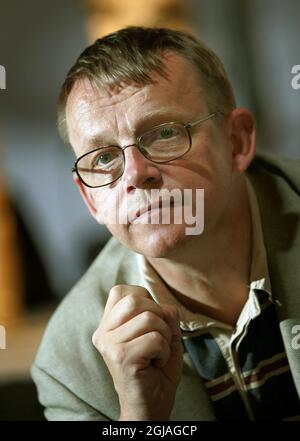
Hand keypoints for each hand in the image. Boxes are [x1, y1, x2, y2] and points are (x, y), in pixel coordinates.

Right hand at [92, 284, 182, 419]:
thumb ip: (162, 314)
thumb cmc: (156, 369)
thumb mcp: (162, 333)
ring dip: (164, 336)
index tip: (150, 323)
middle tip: (158, 339)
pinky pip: (155, 339)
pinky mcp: (121, 358)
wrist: (150, 407)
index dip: (145, 299)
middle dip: (158, 316)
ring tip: (157, 354)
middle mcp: (103, 333)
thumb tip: (165, 305)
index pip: (122, 291)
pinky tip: (156, 364)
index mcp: (107, 324)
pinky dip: (164, 351)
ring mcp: (109, 345)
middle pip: (135, 300)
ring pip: (149, 318)